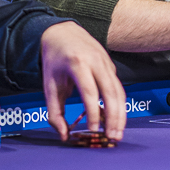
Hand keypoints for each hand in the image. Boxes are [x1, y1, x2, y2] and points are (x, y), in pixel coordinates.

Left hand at [40, 21, 126, 141]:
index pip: (89, 91)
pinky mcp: (111, 66)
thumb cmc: (54, 61)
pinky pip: (118, 88)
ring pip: (119, 91)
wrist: (62, 32)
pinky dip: (119, 106)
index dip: (93, 112)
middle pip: (110, 91)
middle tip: (112, 137)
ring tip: (117, 133)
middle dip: (114, 117)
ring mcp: (106, 62)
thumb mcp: (49, 85)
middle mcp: (95, 61)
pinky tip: (115, 120)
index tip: (93, 130)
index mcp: (77, 63)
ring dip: (120, 114)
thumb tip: (64, 135)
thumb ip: (54, 112)